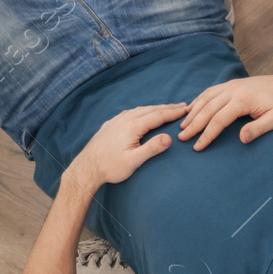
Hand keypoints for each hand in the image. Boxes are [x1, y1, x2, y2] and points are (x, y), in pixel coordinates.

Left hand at [70, 103, 188, 186]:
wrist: (87, 167)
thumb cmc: (111, 167)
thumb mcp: (134, 161)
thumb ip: (152, 148)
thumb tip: (169, 138)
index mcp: (133, 126)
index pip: (158, 116)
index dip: (173, 112)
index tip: (186, 109)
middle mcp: (125, 119)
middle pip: (150, 110)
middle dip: (167, 108)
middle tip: (182, 105)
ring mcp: (116, 120)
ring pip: (140, 109)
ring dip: (155, 108)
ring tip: (167, 108)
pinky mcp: (111, 124)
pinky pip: (130, 112)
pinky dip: (142, 110)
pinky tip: (143, 112)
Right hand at [178, 73, 272, 149]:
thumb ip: (258, 129)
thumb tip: (241, 139)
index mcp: (242, 100)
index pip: (218, 120)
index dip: (206, 135)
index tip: (197, 147)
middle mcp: (233, 90)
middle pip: (207, 109)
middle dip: (193, 125)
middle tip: (182, 138)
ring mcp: (231, 85)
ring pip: (206, 98)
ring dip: (193, 112)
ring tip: (182, 126)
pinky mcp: (231, 84)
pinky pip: (210, 92)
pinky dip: (198, 100)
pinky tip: (190, 109)